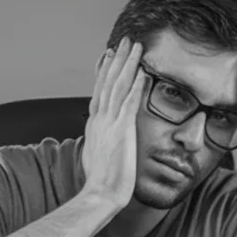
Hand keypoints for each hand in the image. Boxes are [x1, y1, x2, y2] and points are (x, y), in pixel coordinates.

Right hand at [82, 36, 148, 208]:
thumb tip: (100, 138)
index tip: (108, 56)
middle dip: (117, 60)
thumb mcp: (96, 155)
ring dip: (127, 65)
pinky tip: (142, 72)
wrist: (99, 194)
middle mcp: (99, 119)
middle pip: (108, 82)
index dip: (104, 71)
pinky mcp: (122, 131)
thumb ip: (99, 141)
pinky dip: (135, 86)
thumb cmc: (100, 181)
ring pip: (118, 86)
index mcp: (94, 124)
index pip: (99, 90)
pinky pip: (129, 103)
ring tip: (135, 47)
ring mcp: (109, 123)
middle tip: (124, 42)